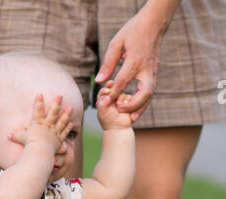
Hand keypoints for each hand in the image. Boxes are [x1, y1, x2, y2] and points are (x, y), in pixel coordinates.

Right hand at [8, 94, 73, 151]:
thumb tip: (8, 135)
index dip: (38, 102)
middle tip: (60, 95)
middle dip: (56, 103)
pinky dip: (68, 128)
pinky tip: (71, 123)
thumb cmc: (29, 145)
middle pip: (53, 112)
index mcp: (37, 123)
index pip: (37, 110)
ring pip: (62, 121)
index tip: (40, 93)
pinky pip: (65, 132)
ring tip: (71, 107)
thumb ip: (16, 135)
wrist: (40, 152)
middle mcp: (47, 125)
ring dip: (66, 114)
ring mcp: (54, 131)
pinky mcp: (59, 139)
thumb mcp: (21, 139)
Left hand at [95, 6, 164, 121]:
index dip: (114, 92)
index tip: (106, 100)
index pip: (124, 80)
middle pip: (144, 93)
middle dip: (133, 105)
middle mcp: (146, 69)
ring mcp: (153, 72)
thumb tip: (99, 81)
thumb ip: (108, 63)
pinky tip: (136, 110)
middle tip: (120, 111)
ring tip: (131, 118)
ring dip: (141, 108)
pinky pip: (150, 92)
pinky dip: (144, 103)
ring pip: (150, 95)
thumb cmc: (133, 31)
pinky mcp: (155, 74)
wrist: (154, 24)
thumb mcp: (116, 44)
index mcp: (135, 60)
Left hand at [97, 81, 131, 129]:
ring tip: (118, 106)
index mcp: (103, 99)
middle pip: (113, 88)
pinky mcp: (128, 101)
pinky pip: (129, 97)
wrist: (120, 128)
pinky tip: (124, 107)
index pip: (104, 90)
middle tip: (113, 86)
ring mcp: (120, 99)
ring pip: (122, 92)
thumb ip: (102, 102)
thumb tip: (107, 92)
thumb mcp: (102, 111)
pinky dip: (127, 101)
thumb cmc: (109, 121)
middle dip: (114, 88)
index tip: (107, 90)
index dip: (105, 89)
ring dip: (120, 98)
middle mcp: (112, 98)